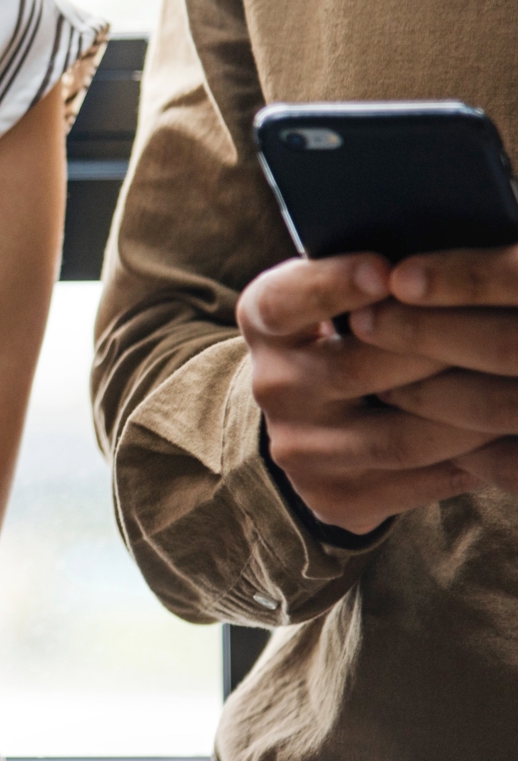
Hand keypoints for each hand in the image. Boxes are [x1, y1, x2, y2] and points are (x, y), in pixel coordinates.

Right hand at [242, 254, 490, 534]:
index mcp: (266, 320)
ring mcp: (298, 448)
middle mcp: (272, 385)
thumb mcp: (345, 292)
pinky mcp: (331, 495)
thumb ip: (379, 277)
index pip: (286, 301)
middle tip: (500, 331)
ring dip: (470, 417)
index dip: (332, 286)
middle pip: (355, 369)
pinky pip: (415, 485)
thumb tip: (448, 264)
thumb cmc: (357, 330)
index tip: (385, 270)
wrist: (321, 417)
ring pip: (398, 438)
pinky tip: (507, 440)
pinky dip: (471, 463)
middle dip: (435, 349)